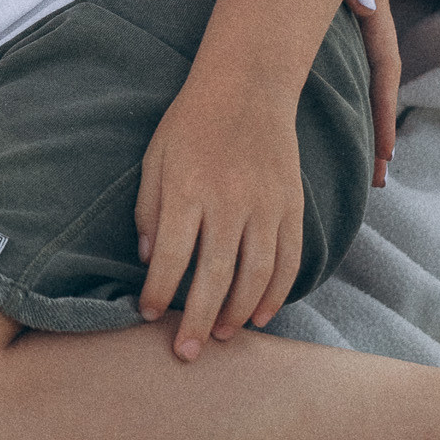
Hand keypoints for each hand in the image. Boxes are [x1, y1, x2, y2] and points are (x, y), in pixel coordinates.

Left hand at [135, 85, 307, 358]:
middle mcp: (228, 201)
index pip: (172, 256)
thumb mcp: (156, 159)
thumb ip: (150, 209)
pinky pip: (288, 260)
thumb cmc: (192, 124)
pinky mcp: (292, 206)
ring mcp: (265, 205)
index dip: (158, 291)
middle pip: (214, 276)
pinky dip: (276, 293)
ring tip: (220, 337)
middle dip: (197, 320)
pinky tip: (259, 315)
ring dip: (237, 313)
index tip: (147, 314)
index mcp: (188, 189)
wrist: (248, 86)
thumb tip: (150, 260)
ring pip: (255, 275)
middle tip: (186, 352)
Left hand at [349, 0, 397, 182]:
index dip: (384, 113)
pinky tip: (329, 86)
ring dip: (360, 97)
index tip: (385, 158)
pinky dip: (345, 65)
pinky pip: (347, 33)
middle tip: (376, 172)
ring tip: (359, 145)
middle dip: (376, 121)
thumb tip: (365, 4)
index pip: (384, 66)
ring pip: (362, 56)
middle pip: (376, 71)